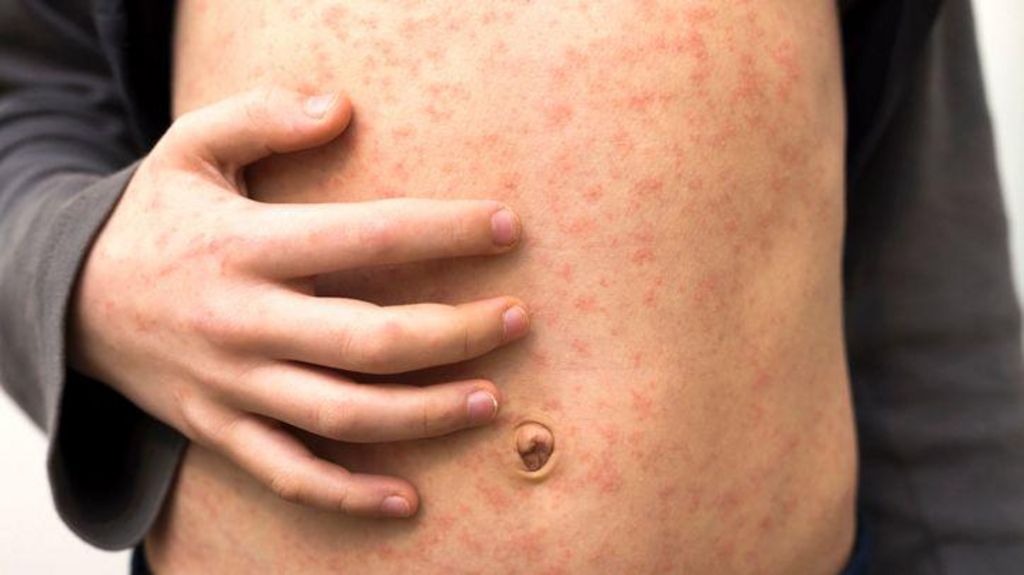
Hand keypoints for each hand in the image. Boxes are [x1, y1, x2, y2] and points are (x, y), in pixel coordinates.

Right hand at [68, 87, 528, 517]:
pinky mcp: (220, 430)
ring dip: (425, 414)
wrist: (67, 300)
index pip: (367, 237)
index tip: (506, 226)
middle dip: (456, 332)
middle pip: (370, 340)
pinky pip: (289, 474)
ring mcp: (232, 385)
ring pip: (343, 415)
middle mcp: (244, 322)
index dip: (444, 233)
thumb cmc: (152, 219)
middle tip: (517, 319)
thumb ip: (260, 116)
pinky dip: (348, 495)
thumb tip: (341, 108)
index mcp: (246, 246)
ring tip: (492, 400)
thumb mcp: (188, 148)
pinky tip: (406, 500)